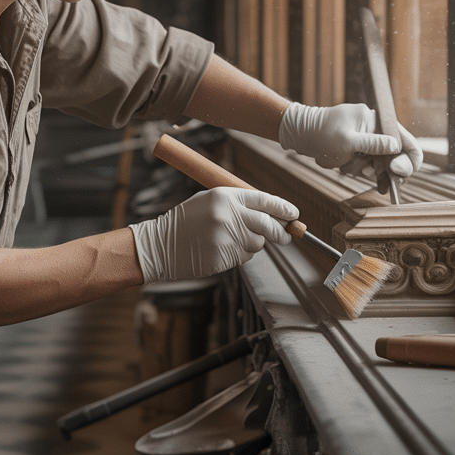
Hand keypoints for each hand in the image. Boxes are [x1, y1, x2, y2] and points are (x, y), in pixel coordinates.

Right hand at [131, 187, 296, 282]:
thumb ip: (238, 204)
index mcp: (224, 197)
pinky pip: (244, 257)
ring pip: (257, 244)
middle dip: (280, 231)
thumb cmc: (186, 221)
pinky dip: (240, 254)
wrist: (160, 245)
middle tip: (286, 236)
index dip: (282, 208)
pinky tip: (222, 249)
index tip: (294, 214)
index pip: (263, 200)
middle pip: (267, 225)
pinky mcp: (223, 258)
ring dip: (253, 243)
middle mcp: (228, 216)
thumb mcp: (209, 201)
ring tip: (232, 239)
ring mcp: (225, 239)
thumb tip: (271, 213)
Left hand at [278, 102, 422, 183]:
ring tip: (349, 165)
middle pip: (396, 157)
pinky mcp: (358, 150)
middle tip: (381, 183)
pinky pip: (366, 166)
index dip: (408, 161)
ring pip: (379, 164)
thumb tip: (396, 147)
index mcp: (377, 122)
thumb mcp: (347, 141)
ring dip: (366, 170)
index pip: (406, 142)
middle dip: (385, 170)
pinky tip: (345, 166)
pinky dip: (357, 169)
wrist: (299, 133)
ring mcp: (367, 141)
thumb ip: (373, 144)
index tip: (396, 173)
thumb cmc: (321, 133)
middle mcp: (376, 130)